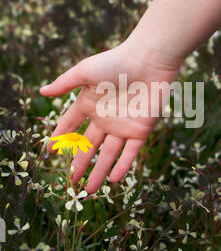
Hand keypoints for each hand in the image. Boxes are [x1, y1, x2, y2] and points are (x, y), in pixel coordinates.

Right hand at [40, 41, 180, 192]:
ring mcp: (123, 126)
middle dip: (79, 163)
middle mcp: (104, 118)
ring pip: (108, 154)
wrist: (149, 61)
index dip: (60, 138)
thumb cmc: (116, 62)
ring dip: (99, 172)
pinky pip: (130, 152)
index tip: (50, 152)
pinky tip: (114, 180)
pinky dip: (123, 166)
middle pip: (88, 146)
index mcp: (89, 104)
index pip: (70, 125)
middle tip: (70, 181)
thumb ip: (64, 83)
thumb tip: (42, 92)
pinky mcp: (141, 130)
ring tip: (89, 190)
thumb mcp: (85, 71)